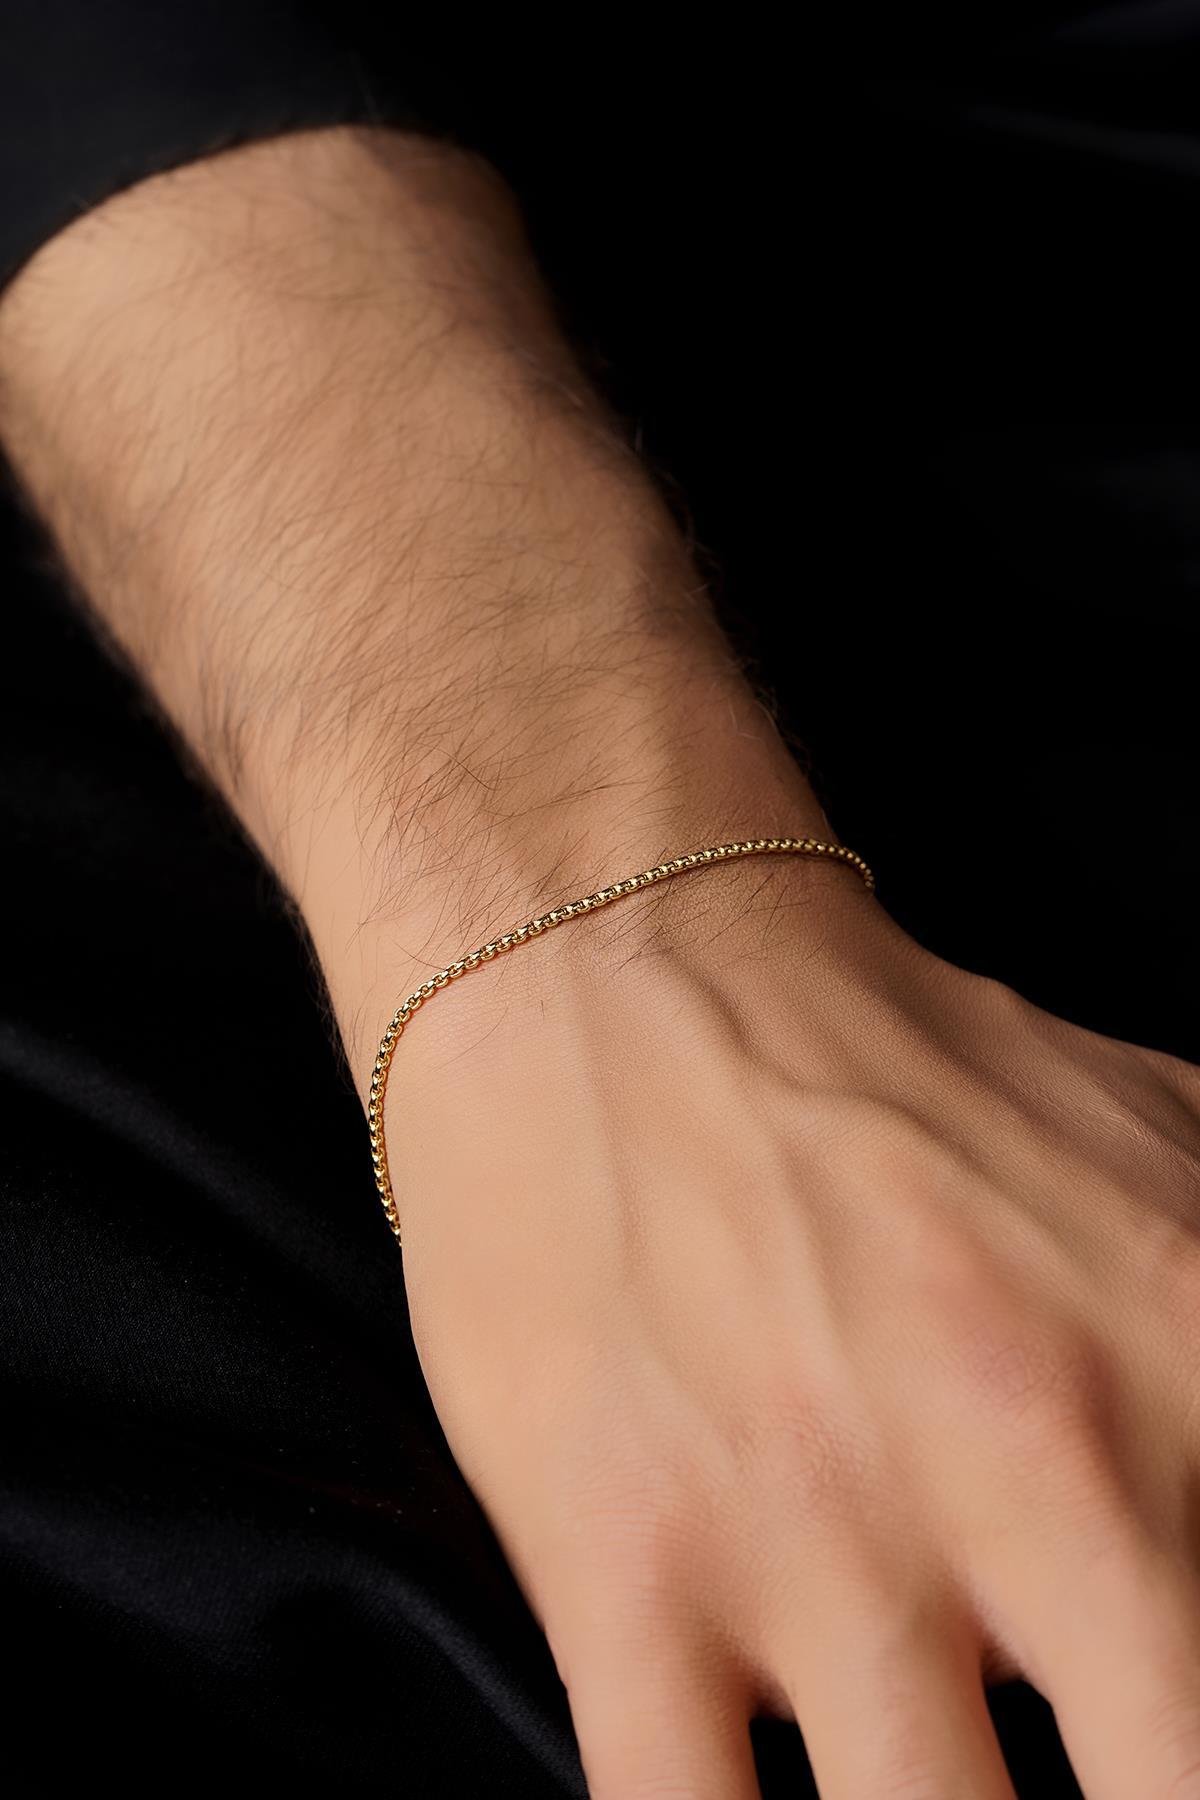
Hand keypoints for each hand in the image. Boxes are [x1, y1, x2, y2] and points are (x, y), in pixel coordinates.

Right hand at [389, 851, 1199, 1796]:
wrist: (611, 972)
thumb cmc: (871, 1071)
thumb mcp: (1173, 1146)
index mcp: (1190, 1356)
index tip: (1170, 1716)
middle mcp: (1035, 1464)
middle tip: (1094, 1762)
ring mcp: (816, 1534)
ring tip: (920, 1765)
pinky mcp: (625, 1571)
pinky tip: (752, 1790)